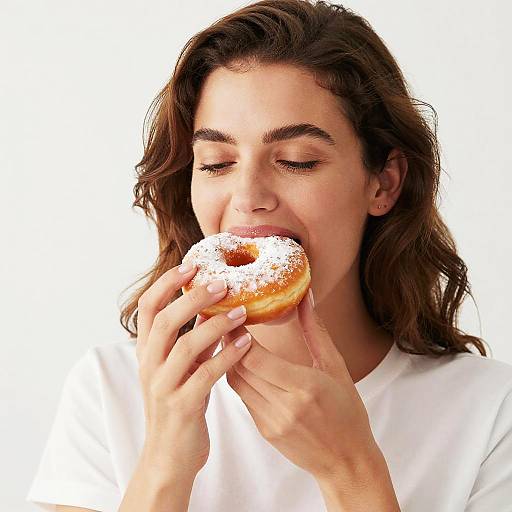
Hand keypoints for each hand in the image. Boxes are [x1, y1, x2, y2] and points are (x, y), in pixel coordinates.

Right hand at [136, 264, 251, 476]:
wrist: (168, 458)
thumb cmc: (179, 405)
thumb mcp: (179, 368)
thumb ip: (190, 339)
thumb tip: (210, 307)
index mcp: (146, 352)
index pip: (147, 308)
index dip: (166, 284)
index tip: (190, 265)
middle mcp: (149, 365)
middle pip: (165, 321)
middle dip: (193, 297)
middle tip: (223, 283)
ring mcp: (162, 387)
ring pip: (185, 346)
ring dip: (216, 324)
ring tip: (243, 310)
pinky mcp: (181, 407)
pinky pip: (205, 375)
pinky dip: (227, 355)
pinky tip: (246, 343)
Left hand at [224, 288, 380, 480]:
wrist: (347, 462)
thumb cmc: (348, 412)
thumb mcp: (336, 367)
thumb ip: (315, 331)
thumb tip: (304, 297)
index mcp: (305, 388)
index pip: (256, 358)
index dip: (240, 335)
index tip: (237, 315)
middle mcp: (284, 407)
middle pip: (240, 368)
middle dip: (230, 341)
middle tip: (228, 320)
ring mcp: (271, 422)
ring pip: (236, 382)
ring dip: (231, 358)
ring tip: (232, 337)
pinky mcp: (264, 430)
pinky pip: (243, 397)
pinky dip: (240, 377)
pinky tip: (244, 363)